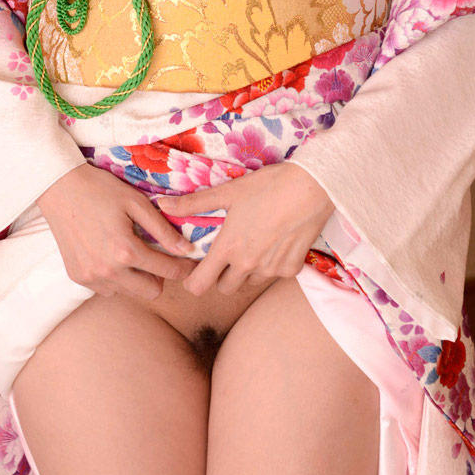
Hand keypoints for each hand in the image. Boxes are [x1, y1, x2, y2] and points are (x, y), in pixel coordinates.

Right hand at [38, 162, 197, 302]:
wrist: (59, 188)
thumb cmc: (100, 189)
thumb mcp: (136, 202)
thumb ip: (163, 229)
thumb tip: (186, 249)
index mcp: (125, 251)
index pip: (167, 271)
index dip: (184, 268)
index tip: (191, 264)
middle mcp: (107, 271)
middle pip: (151, 291)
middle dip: (160, 276)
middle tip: (157, 255)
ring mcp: (90, 277)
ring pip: (128, 292)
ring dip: (135, 277)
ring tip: (130, 251)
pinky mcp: (77, 277)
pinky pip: (107, 289)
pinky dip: (114, 277)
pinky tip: (110, 255)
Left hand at [162, 161, 334, 295]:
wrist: (312, 187)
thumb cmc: (268, 185)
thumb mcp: (228, 191)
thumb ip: (194, 203)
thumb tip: (162, 205)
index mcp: (228, 248)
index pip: (199, 285)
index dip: (193, 282)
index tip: (195, 271)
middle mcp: (248, 264)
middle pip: (224, 289)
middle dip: (221, 276)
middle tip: (227, 253)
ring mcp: (271, 269)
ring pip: (250, 283)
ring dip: (246, 271)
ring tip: (253, 244)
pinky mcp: (292, 269)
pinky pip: (274, 276)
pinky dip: (272, 265)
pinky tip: (276, 243)